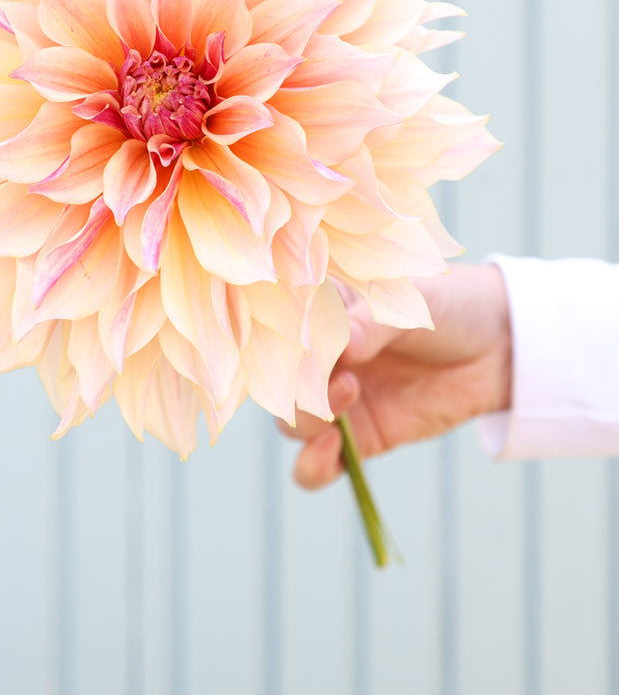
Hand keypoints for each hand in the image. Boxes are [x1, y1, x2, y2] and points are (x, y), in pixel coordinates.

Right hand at [280, 264, 512, 488]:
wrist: (498, 345)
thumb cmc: (446, 307)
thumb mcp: (408, 304)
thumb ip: (372, 325)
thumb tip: (343, 348)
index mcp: (317, 312)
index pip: (275, 330)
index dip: (278, 340)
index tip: (303, 340)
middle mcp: (317, 359)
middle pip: (276, 384)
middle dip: (294, 384)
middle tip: (334, 370)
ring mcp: (334, 402)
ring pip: (291, 425)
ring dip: (308, 417)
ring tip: (351, 391)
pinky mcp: (358, 440)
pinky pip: (314, 468)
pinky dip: (311, 465)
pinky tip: (334, 447)